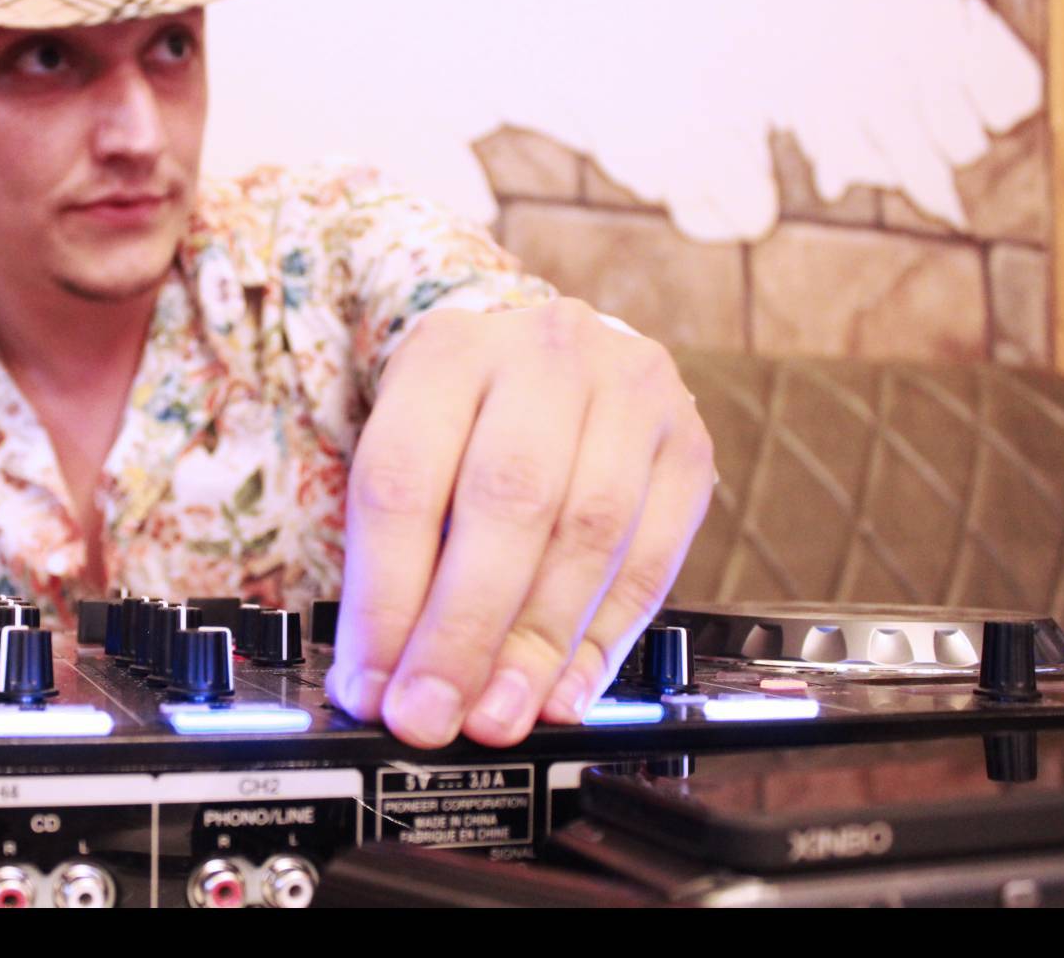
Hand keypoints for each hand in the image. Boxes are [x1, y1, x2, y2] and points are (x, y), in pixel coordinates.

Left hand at [327, 299, 715, 747]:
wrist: (549, 357)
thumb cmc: (466, 418)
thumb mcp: (412, 450)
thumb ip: (399, 556)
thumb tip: (385, 683)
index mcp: (448, 350)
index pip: (403, 480)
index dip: (384, 599)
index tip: (373, 685)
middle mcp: (545, 355)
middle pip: (506, 502)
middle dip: (465, 630)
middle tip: (435, 714)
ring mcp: (631, 391)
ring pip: (590, 532)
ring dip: (540, 644)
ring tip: (500, 712)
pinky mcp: (690, 442)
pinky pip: (654, 559)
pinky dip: (606, 638)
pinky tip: (568, 689)